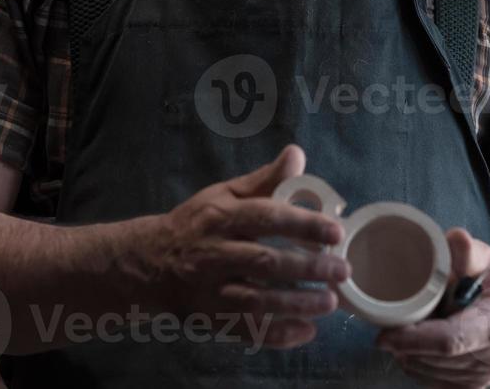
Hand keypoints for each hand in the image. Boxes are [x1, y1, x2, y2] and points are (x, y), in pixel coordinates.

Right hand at [140, 145, 349, 348]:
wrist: (147, 264)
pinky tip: (306, 332)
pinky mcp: (210, 318)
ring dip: (296, 304)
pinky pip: (246, 331)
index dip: (303, 225)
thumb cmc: (195, 224)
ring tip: (330, 303)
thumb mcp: (223, 195)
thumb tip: (297, 155)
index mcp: (220, 217)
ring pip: (256, 301)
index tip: (336, 232)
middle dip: (307, 268)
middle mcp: (213, 254)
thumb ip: (263, 180)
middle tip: (342, 271)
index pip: (266, 218)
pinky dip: (277, 335)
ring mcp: (210, 290)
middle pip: (264, 263)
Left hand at [376, 229, 489, 387]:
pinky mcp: (473, 386)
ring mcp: (485, 376)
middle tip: (391, 320)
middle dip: (405, 344)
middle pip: (435, 358)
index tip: (385, 334)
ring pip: (429, 371)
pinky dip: (416, 362)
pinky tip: (417, 343)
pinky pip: (431, 380)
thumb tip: (457, 237)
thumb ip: (468, 251)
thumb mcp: (487, 259)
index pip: (450, 340)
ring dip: (408, 353)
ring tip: (409, 326)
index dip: (414, 339)